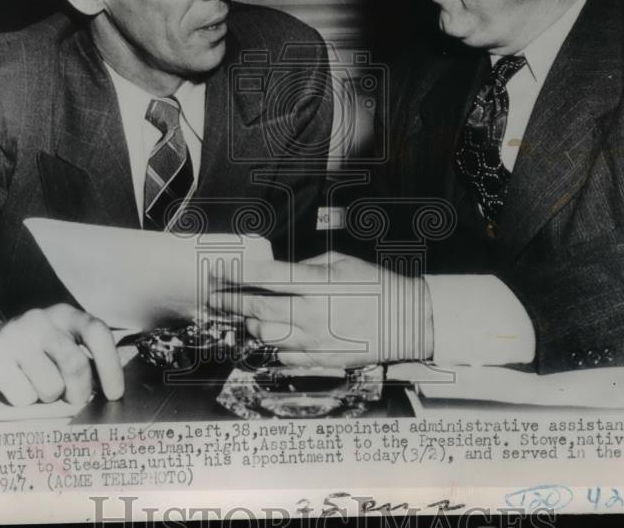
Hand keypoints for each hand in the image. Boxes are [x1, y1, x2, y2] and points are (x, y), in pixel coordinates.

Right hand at [0, 304, 123, 405]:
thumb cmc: (32, 353)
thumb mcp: (62, 345)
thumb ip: (87, 358)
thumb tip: (115, 382)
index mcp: (65, 315)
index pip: (97, 333)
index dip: (110, 365)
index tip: (114, 394)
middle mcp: (40, 319)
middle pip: (75, 365)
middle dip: (78, 392)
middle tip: (73, 399)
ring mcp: (14, 336)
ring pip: (49, 387)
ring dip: (46, 398)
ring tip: (35, 386)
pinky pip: (22, 397)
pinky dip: (23, 402)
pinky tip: (13, 387)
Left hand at [208, 252, 433, 367]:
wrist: (407, 322)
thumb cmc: (378, 287)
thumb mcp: (343, 263)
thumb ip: (308, 267)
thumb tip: (283, 273)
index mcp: (319, 285)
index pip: (268, 277)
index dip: (239, 273)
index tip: (220, 270)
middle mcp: (313, 314)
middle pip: (258, 309)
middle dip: (231, 301)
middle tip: (216, 295)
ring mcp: (316, 341)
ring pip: (266, 335)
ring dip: (251, 323)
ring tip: (247, 314)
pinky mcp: (322, 360)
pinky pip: (284, 356)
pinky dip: (274, 344)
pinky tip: (275, 334)